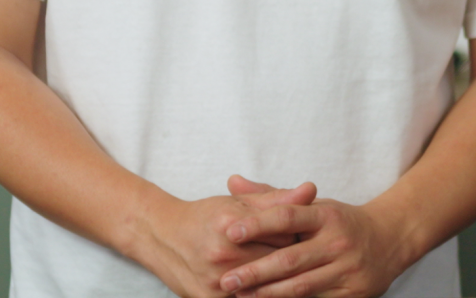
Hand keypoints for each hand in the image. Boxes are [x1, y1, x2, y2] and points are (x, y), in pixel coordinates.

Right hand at [137, 180, 316, 297]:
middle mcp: (224, 255)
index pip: (284, 233)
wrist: (163, 237)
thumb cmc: (205, 217)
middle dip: (292, 259)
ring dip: (278, 281)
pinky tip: (265, 287)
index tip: (306, 232)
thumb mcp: (238, 202)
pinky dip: (260, 295)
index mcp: (233, 224)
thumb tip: (311, 189)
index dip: (297, 232)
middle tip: (303, 255)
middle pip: (277, 262)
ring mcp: (217, 283)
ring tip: (286, 273)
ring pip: (266, 287)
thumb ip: (276, 198)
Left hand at [219, 197, 403, 297]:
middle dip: (255, 271)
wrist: (389, 240)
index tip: (231, 232)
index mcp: (325, 214)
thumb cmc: (339, 220)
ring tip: (241, 296)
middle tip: (227, 279)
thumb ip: (271, 196)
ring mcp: (346, 270)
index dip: (258, 224)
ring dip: (268, 294)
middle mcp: (337, 241)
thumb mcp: (313, 203)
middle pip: (289, 259)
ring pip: (300, 286)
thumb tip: (233, 182)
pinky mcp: (352, 294)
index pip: (287, 216)